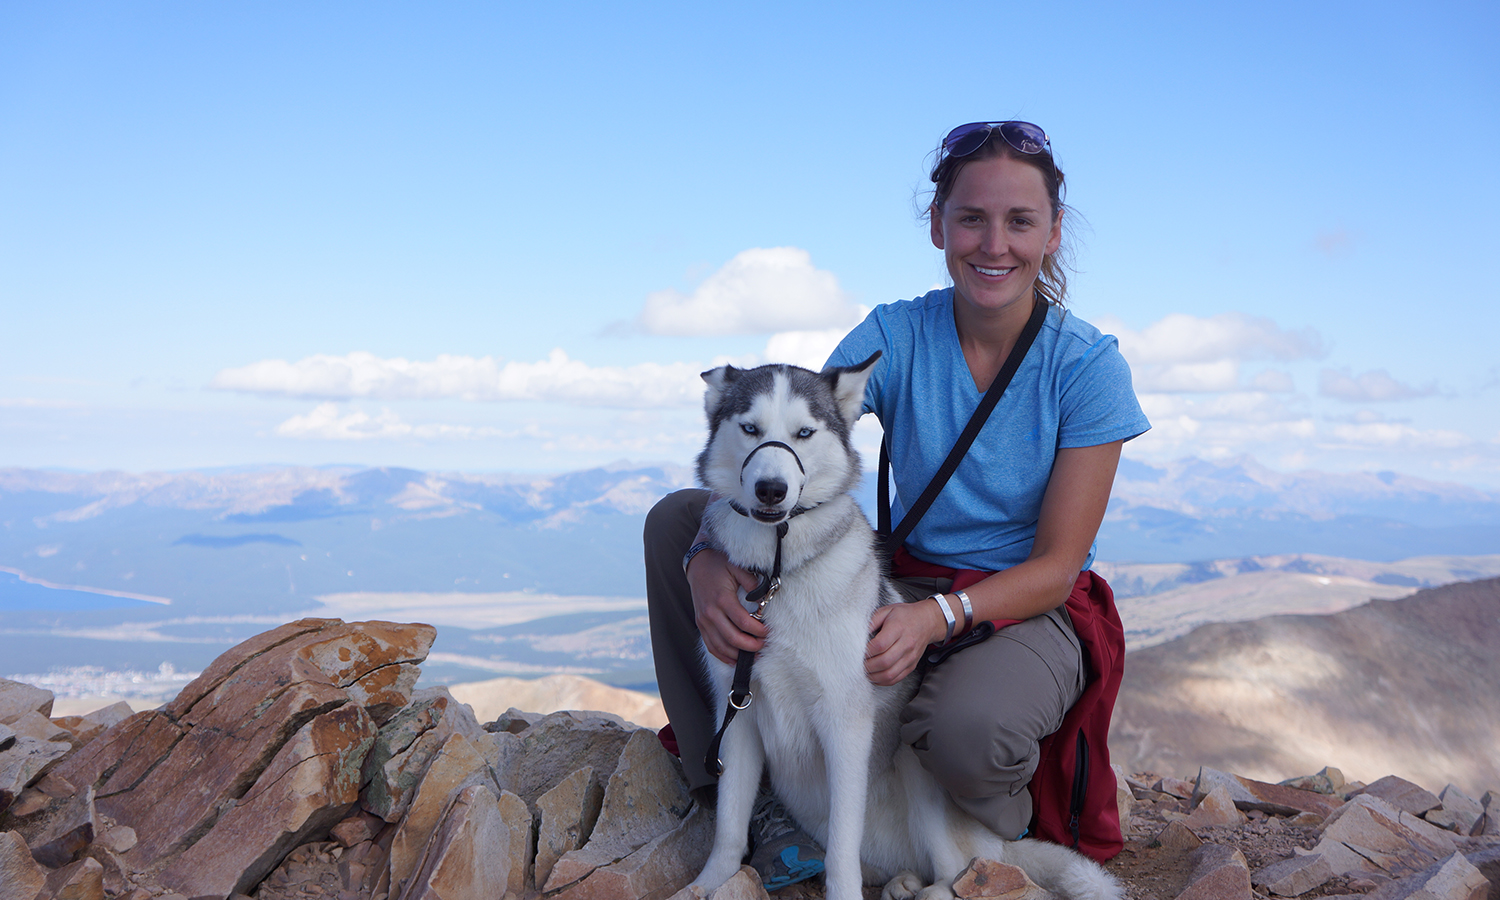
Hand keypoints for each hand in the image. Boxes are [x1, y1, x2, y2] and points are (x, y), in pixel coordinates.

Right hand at [687, 548, 767, 664]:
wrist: (697, 564)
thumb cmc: (718, 565)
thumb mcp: (737, 567)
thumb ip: (752, 583)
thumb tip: (762, 600)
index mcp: (722, 599)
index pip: (743, 623)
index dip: (758, 631)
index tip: (767, 632)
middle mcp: (711, 612)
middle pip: (733, 638)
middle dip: (751, 646)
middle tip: (763, 645)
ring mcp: (703, 620)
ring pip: (721, 646)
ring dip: (738, 655)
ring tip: (753, 656)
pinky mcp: (700, 624)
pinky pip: (711, 645)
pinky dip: (723, 655)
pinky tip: (734, 659)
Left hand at [865, 599, 946, 685]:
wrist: (928, 621)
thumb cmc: (905, 615)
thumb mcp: (887, 610)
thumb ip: (872, 621)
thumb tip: (858, 634)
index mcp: (898, 628)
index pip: (880, 645)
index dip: (866, 651)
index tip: (857, 652)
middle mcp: (906, 644)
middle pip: (884, 662)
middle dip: (867, 666)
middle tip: (857, 664)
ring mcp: (910, 657)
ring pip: (890, 674)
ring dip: (874, 676)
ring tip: (864, 672)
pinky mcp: (911, 665)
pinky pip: (896, 678)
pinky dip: (883, 681)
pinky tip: (875, 676)